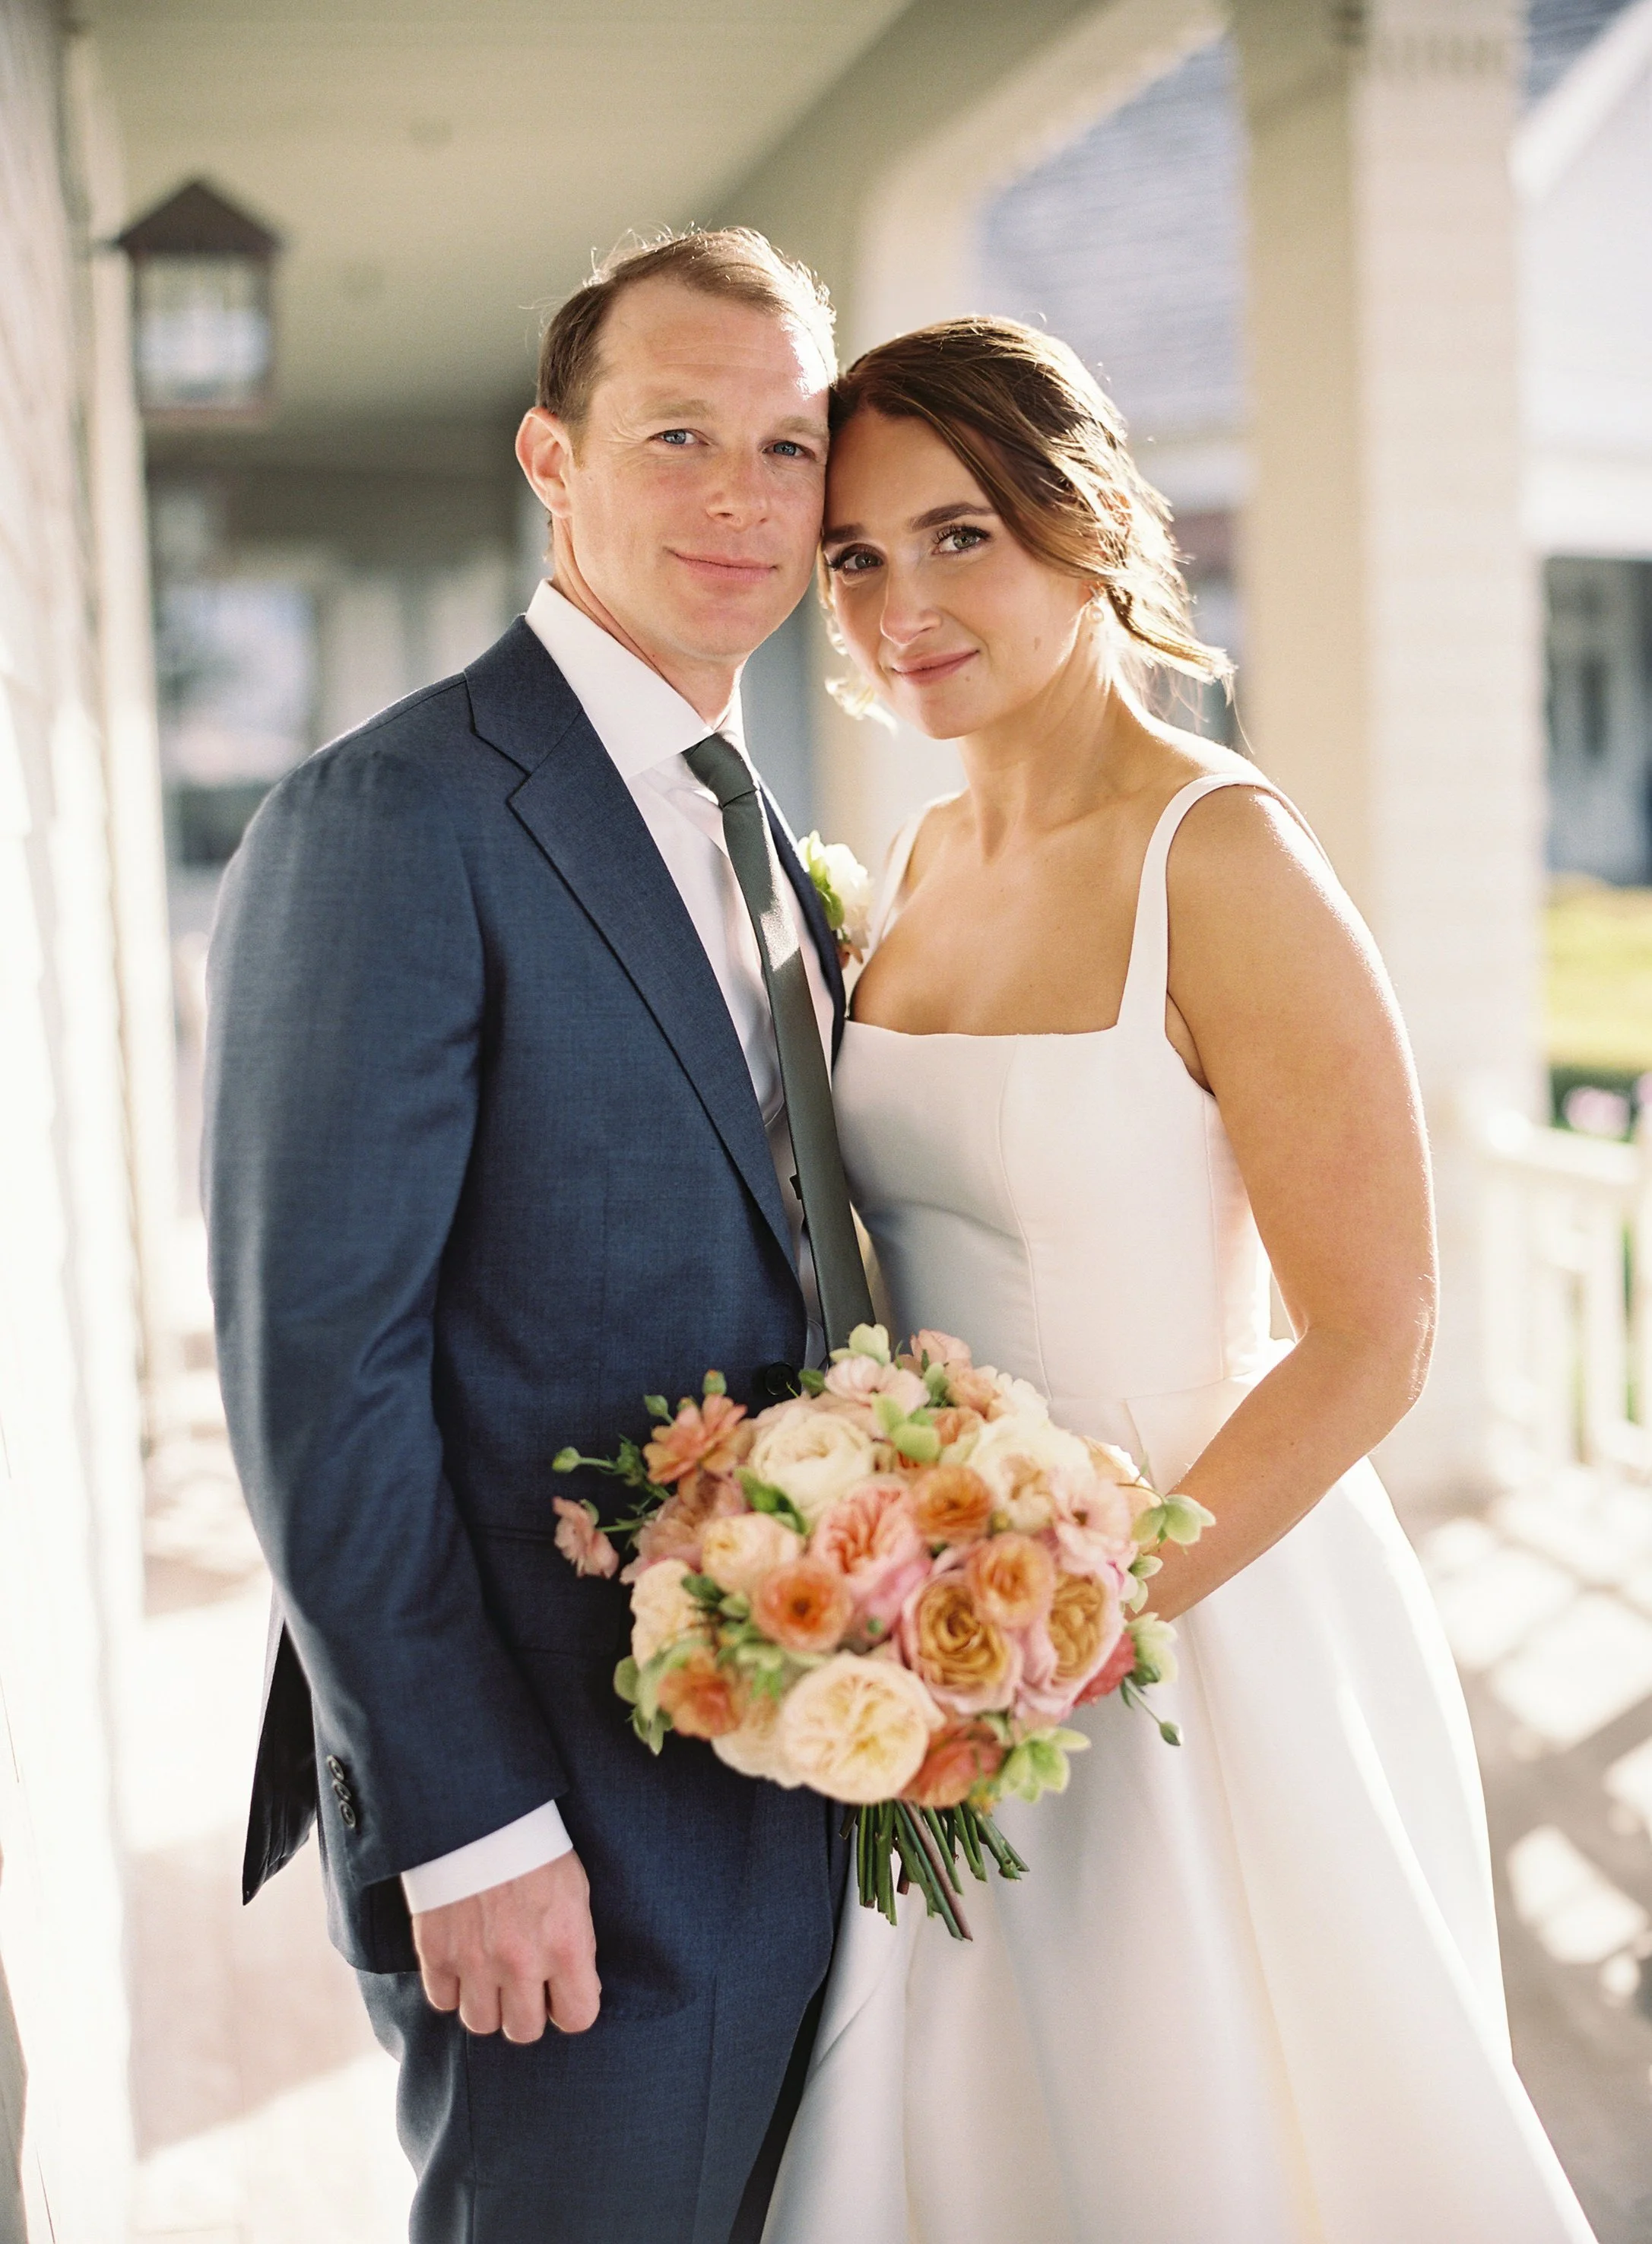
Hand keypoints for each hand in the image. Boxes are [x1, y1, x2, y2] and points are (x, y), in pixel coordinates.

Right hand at [411, 1850, 600, 2039]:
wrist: (479, 1811)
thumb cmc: (535, 1847)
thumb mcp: (575, 1890)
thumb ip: (577, 1945)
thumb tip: (580, 1991)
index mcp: (566, 1945)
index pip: (578, 2017)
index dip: (571, 2007)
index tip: (562, 1993)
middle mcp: (522, 1962)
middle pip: (524, 2031)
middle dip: (526, 2011)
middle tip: (523, 1983)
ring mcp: (475, 1961)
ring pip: (480, 2023)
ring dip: (487, 2004)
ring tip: (490, 1973)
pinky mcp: (436, 1953)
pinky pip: (442, 2001)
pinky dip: (451, 1988)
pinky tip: (461, 1961)